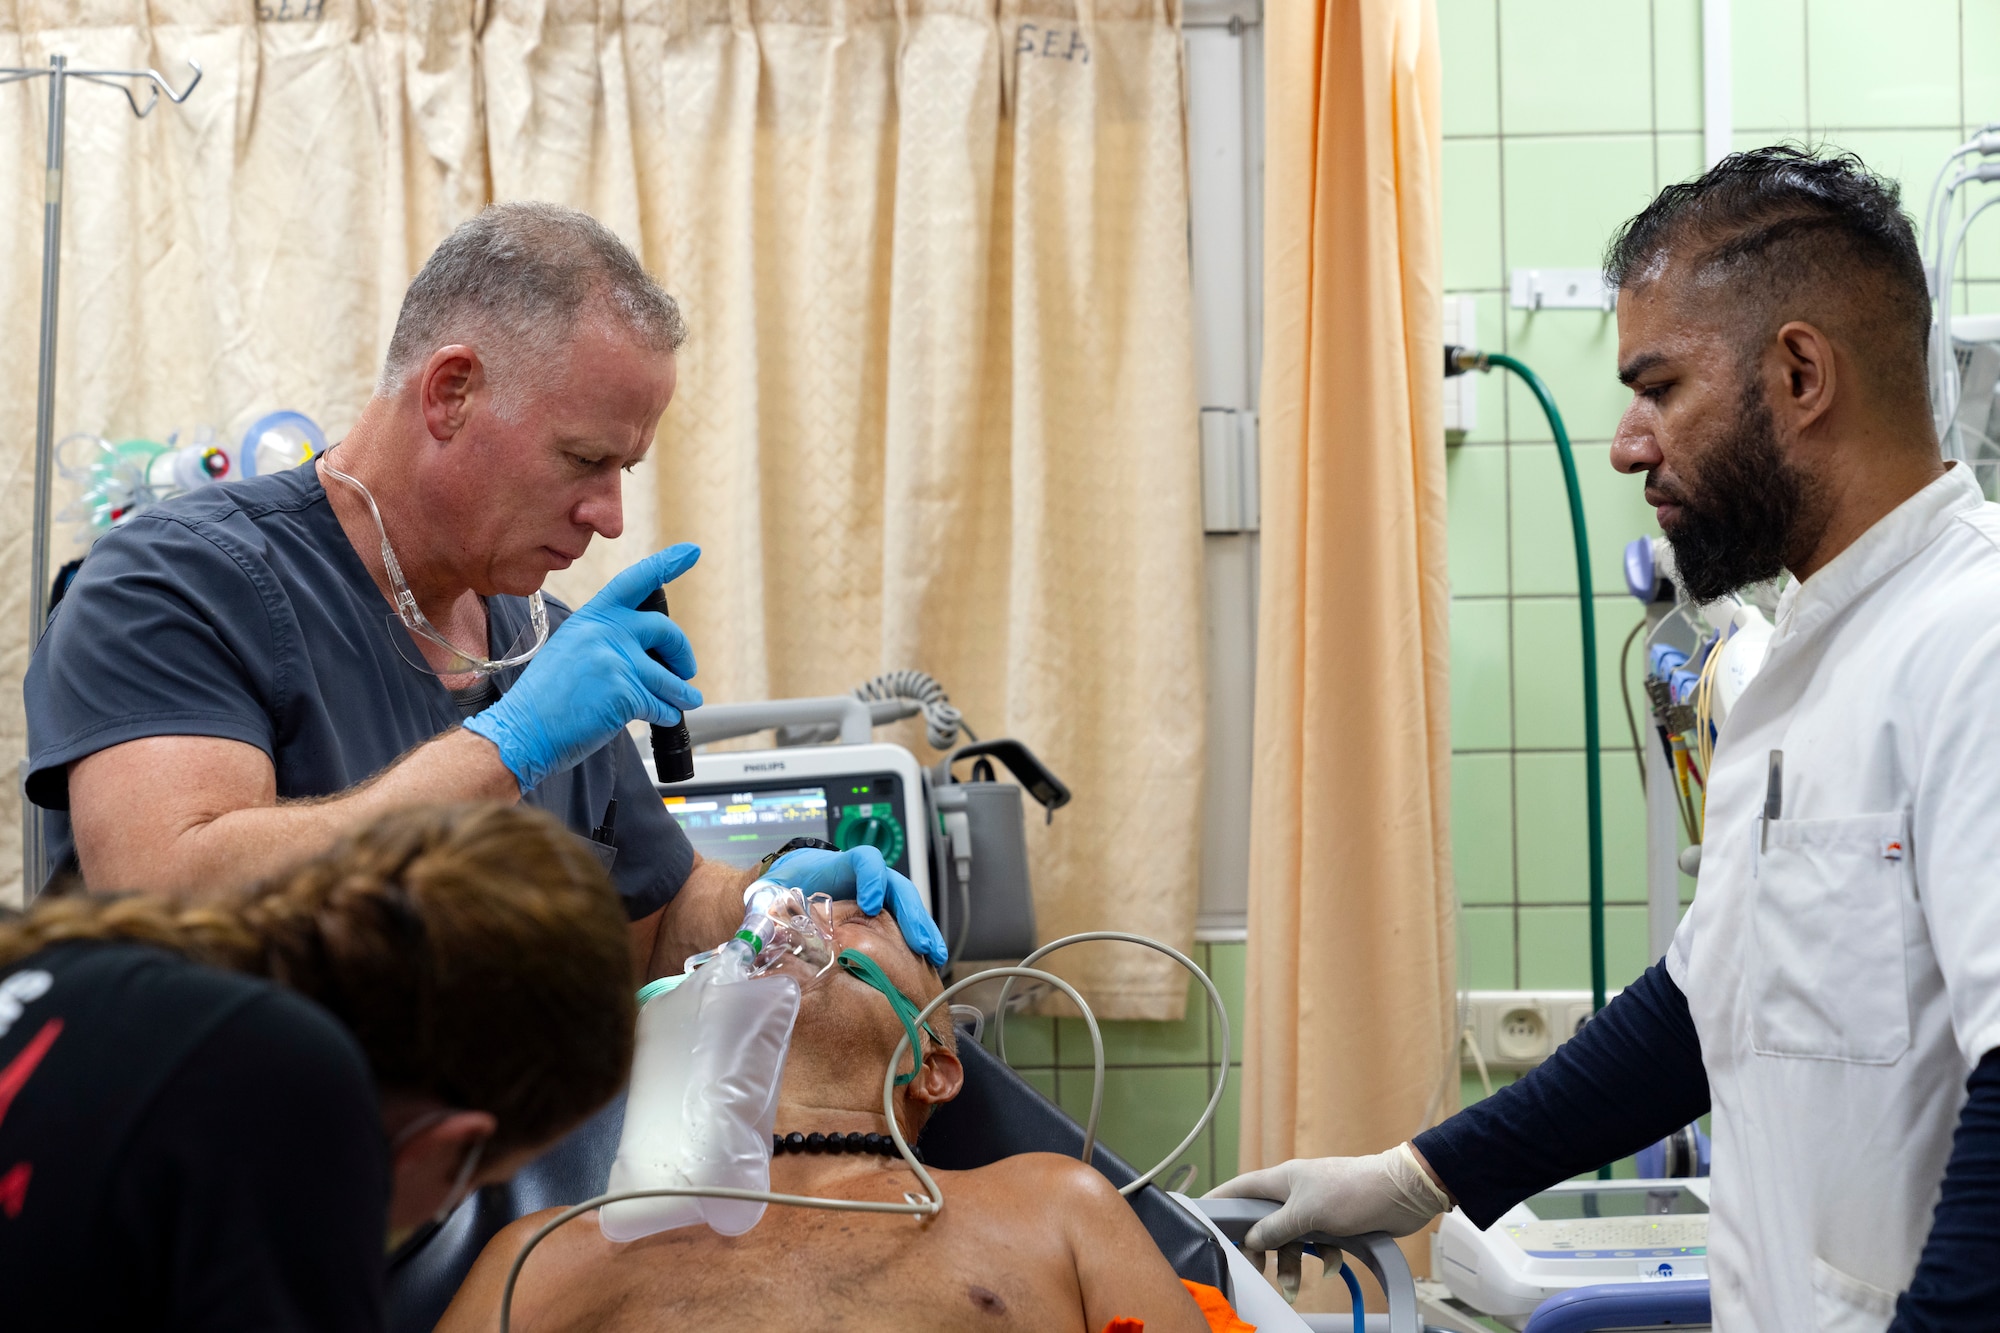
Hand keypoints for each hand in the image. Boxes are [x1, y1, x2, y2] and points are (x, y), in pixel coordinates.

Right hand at [465, 545, 701, 791]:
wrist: (522, 729)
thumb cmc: (545, 698)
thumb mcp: (571, 649)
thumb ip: (605, 640)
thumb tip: (643, 649)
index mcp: (591, 618)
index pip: (634, 581)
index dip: (666, 564)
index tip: (691, 552)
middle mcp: (604, 632)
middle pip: (664, 630)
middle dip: (682, 652)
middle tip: (686, 670)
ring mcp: (614, 660)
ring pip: (668, 676)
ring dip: (681, 693)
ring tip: (684, 700)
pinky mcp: (623, 691)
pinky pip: (660, 703)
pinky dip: (666, 714)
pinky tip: (662, 717)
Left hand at [764, 846, 948, 968]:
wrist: (786, 886)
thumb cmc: (782, 887)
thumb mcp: (772, 891)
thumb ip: (770, 904)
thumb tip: (761, 931)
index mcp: (839, 866)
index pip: (865, 860)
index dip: (872, 878)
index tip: (871, 904)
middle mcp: (865, 878)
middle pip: (897, 887)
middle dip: (911, 914)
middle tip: (920, 943)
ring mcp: (877, 895)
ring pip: (907, 907)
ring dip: (923, 931)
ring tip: (934, 958)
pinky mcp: (880, 915)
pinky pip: (903, 924)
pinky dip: (917, 942)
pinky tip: (927, 964)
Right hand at [1205, 1144, 1448, 1251]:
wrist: (1400, 1193)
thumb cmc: (1352, 1191)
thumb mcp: (1306, 1212)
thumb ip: (1275, 1227)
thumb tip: (1252, 1240)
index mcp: (1282, 1180)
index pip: (1241, 1188)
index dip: (1220, 1201)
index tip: (1200, 1215)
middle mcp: (1295, 1193)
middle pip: (1264, 1223)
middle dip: (1262, 1250)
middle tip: (1258, 1272)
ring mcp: (1316, 1208)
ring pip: (1292, 1240)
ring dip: (1293, 1264)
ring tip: (1294, 1287)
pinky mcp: (1336, 1223)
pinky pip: (1318, 1244)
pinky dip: (1323, 1258)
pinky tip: (1332, 1267)